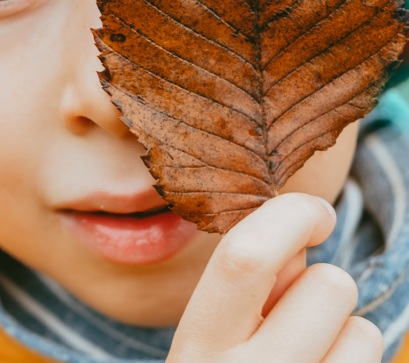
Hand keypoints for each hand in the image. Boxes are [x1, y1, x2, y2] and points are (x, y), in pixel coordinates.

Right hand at [168, 193, 382, 362]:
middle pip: (328, 285)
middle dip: (323, 286)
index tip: (312, 214)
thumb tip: (299, 234)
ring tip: (310, 362)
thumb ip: (247, 287)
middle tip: (299, 315)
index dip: (290, 217)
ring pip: (364, 332)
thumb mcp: (209, 344)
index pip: (245, 259)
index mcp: (197, 346)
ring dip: (345, 337)